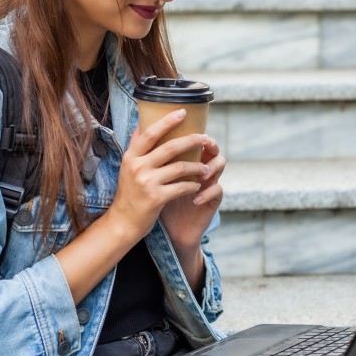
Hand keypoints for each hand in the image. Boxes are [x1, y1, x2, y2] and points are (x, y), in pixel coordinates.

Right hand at [104, 108, 208, 245]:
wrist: (123, 221)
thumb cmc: (129, 193)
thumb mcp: (127, 168)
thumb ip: (137, 148)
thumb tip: (143, 121)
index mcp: (131, 157)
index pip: (150, 133)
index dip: (167, 121)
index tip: (183, 112)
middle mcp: (137, 167)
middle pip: (170, 147)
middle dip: (192, 140)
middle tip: (205, 138)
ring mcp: (146, 182)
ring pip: (180, 167)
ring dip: (196, 166)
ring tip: (205, 167)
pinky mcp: (156, 198)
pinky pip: (182, 187)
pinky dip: (192, 185)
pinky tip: (197, 185)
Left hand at [159, 135, 224, 258]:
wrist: (169, 229)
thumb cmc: (158, 199)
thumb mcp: (155, 177)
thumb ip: (152, 156)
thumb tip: (135, 128)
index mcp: (188, 160)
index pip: (195, 140)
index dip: (195, 131)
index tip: (188, 126)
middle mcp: (201, 168)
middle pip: (212, 149)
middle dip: (209, 144)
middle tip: (204, 142)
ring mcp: (209, 183)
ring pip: (220, 165)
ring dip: (211, 167)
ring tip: (201, 173)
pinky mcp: (211, 201)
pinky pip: (217, 191)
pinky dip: (207, 193)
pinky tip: (195, 199)